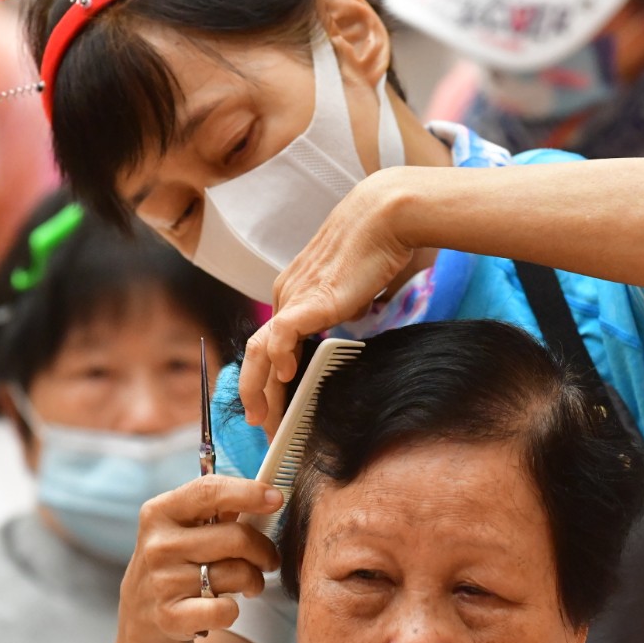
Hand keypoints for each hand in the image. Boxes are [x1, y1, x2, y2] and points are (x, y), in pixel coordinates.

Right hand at [123, 476, 283, 641]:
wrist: (141, 611)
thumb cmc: (177, 560)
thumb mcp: (184, 526)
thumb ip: (218, 508)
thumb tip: (268, 495)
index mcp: (160, 512)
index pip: (209, 491)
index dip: (248, 492)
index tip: (277, 498)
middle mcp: (158, 545)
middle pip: (237, 538)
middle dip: (264, 550)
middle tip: (269, 560)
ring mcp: (162, 581)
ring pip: (238, 574)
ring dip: (254, 581)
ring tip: (247, 584)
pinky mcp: (170, 616)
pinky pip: (225, 610)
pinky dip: (233, 610)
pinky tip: (224, 606)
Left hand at [239, 168, 414, 432]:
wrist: (386, 215)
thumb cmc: (376, 248)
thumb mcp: (352, 290)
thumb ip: (342, 310)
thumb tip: (349, 327)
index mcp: (294, 294)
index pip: (271, 344)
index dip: (268, 380)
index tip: (275, 409)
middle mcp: (286, 296)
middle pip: (258, 353)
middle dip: (258, 395)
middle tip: (264, 427)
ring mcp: (294, 297)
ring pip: (261, 350)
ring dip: (261, 389)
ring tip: (267, 418)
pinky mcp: (310, 298)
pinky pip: (282, 334)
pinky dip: (279, 358)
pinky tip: (288, 375)